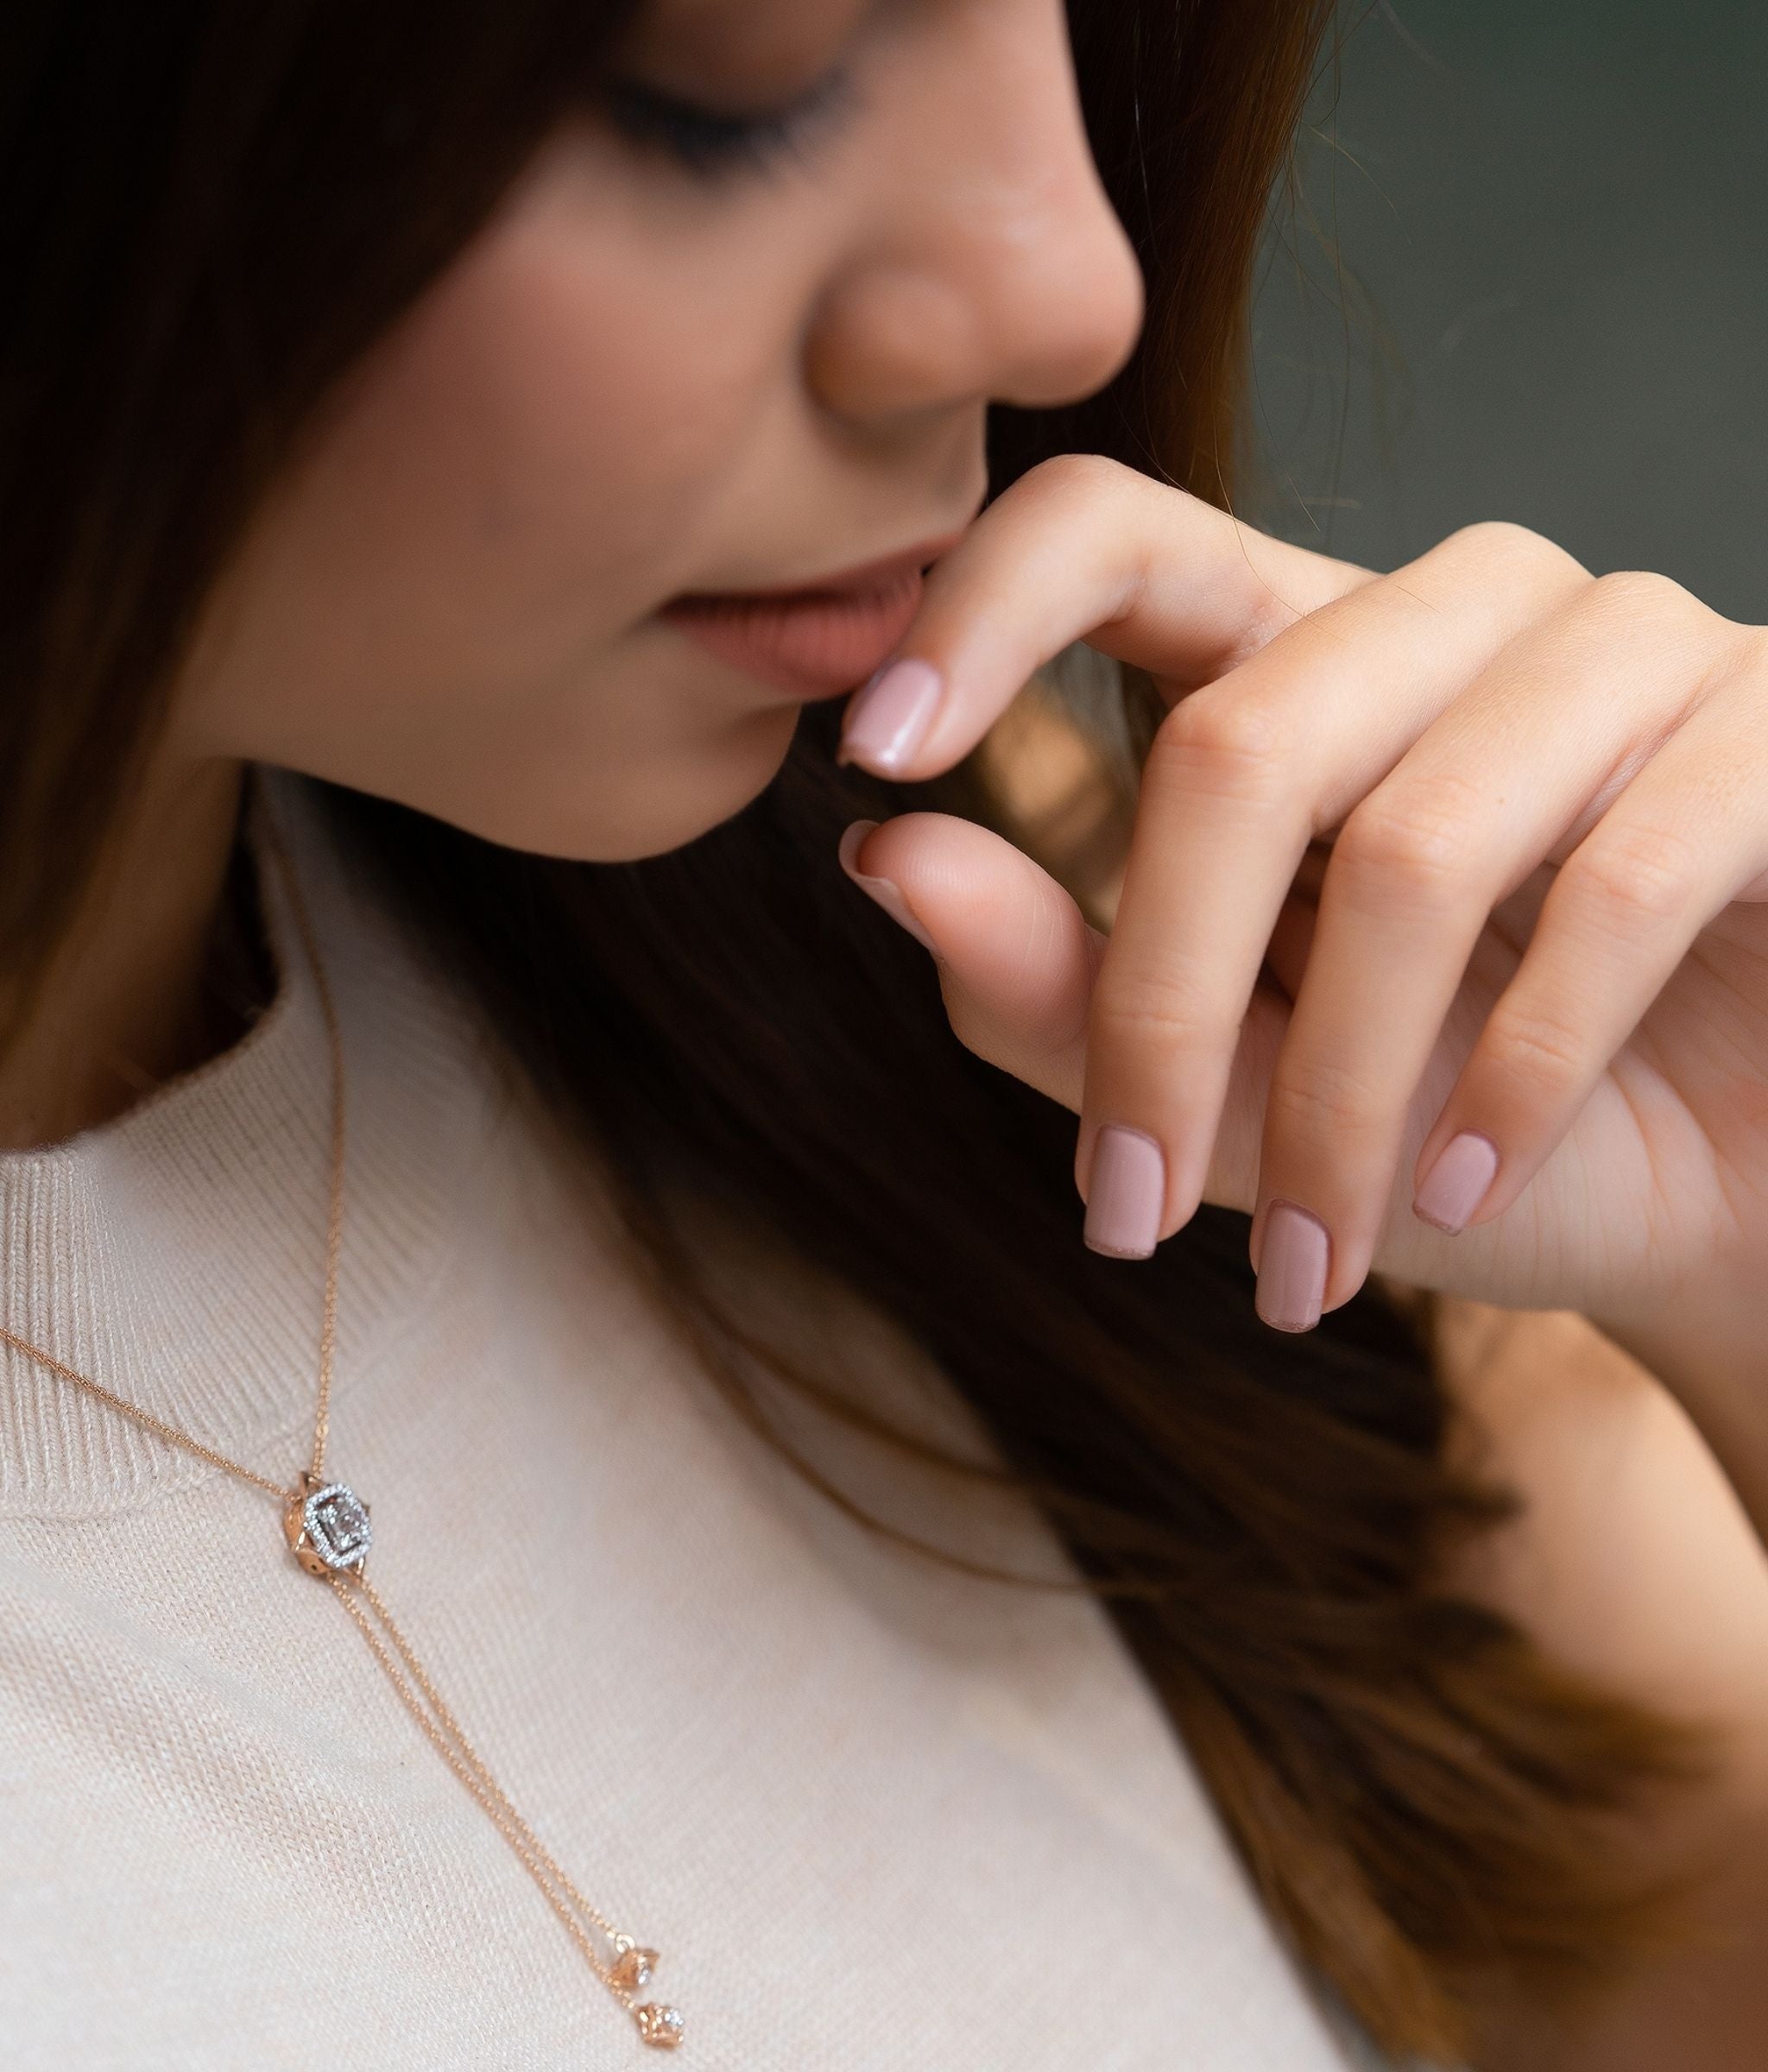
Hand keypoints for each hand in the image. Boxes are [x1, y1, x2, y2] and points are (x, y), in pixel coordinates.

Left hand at [832, 456, 1767, 1377]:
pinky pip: (1614, 886)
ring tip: (1319, 1262)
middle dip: (1162, 1014)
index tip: (869, 752)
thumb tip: (880, 858)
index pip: (1114, 528)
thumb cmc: (1462, 1131)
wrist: (1728, 1199)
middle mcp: (1450, 615)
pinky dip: (1514, 1076)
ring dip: (1343, 1099)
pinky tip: (1461, 1185)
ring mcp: (1625, 652)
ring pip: (1415, 844)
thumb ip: (1061, 985)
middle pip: (1240, 744)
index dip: (980, 607)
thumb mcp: (1236, 1087)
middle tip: (1123, 1211)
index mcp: (1297, 656)